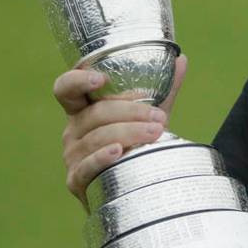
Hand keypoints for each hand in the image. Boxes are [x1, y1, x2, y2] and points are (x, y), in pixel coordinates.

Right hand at [53, 54, 187, 207]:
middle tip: (159, 118)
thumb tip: (181, 59)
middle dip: (130, 113)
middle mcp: (73, 130)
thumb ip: (163, 90)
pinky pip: (87, 166)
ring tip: (156, 133)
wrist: (131, 188)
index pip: (66, 89)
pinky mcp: (76, 180)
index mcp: (83, 110)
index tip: (101, 78)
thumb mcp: (148, 117)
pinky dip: (102, 158)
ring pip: (96, 138)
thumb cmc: (136, 146)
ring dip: (128, 133)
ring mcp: (72, 156)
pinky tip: (118, 152)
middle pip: (95, 114)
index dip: (78, 80)